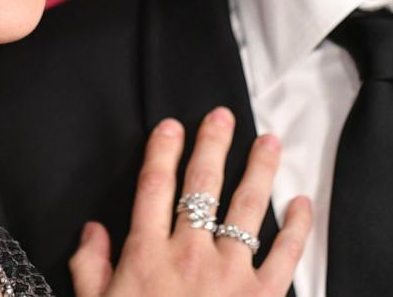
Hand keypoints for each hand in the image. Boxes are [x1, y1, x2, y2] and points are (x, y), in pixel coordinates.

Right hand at [69, 107, 311, 296]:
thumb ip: (90, 268)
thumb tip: (92, 230)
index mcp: (147, 256)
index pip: (154, 188)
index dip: (162, 152)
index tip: (171, 126)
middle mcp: (190, 256)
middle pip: (202, 186)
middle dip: (213, 146)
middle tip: (223, 116)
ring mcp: (231, 275)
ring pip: (248, 208)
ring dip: (260, 170)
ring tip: (269, 141)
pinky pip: (286, 255)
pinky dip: (297, 227)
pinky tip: (303, 203)